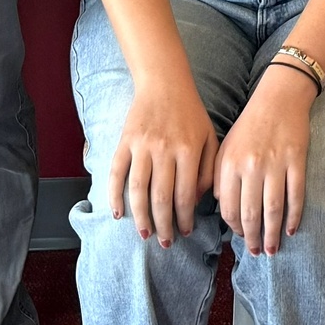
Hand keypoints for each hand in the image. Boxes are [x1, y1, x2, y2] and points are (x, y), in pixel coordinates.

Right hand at [108, 72, 219, 244]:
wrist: (165, 82)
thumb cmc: (191, 113)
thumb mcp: (210, 138)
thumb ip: (209, 170)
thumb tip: (197, 201)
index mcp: (188, 151)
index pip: (185, 195)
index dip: (184, 218)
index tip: (185, 232)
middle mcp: (164, 150)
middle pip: (161, 198)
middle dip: (163, 225)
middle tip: (165, 242)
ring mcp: (142, 146)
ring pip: (137, 189)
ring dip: (140, 216)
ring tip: (145, 234)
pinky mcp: (124, 141)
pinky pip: (115, 172)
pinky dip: (113, 195)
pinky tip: (117, 213)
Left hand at [216, 67, 314, 254]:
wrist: (278, 99)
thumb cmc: (249, 126)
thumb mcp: (225, 147)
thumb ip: (218, 176)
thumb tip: (221, 206)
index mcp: (229, 164)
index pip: (228, 207)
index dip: (234, 228)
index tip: (240, 237)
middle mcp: (250, 166)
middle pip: (250, 213)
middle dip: (253, 238)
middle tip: (257, 252)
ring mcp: (275, 165)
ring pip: (273, 209)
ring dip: (273, 234)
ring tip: (273, 249)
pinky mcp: (296, 161)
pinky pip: (295, 196)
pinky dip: (294, 217)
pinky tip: (291, 230)